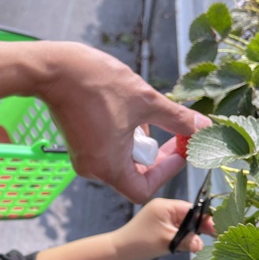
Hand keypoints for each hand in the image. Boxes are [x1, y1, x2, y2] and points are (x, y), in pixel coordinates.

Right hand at [38, 42, 210, 202]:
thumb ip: (177, 119)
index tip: (179, 150)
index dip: (167, 172)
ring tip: (145, 114)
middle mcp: (93, 169)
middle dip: (155, 154)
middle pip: (133, 176)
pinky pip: (107, 150)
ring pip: (121, 160)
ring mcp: (83, 157)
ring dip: (139, 142)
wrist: (55, 70)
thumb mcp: (146, 101)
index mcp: (109, 166)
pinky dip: (123, 136)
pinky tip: (127, 111)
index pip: (143, 189)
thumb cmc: (96, 85)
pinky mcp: (77, 144)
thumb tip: (203, 127)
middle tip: (172, 133)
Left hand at [112, 198, 215, 259]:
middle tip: (214, 237)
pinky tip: (188, 245)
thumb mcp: (167, 241)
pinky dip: (182, 237)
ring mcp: (160, 218)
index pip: (191, 208)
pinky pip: (176, 230)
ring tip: (200, 243)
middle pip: (188, 215)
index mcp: (165, 206)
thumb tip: (201, 244)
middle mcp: (163, 209)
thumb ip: (186, 241)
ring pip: (183, 224)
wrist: (119, 251)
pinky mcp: (158, 228)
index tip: (216, 229)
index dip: (205, 219)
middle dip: (200, 227)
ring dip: (190, 233)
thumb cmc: (141, 242)